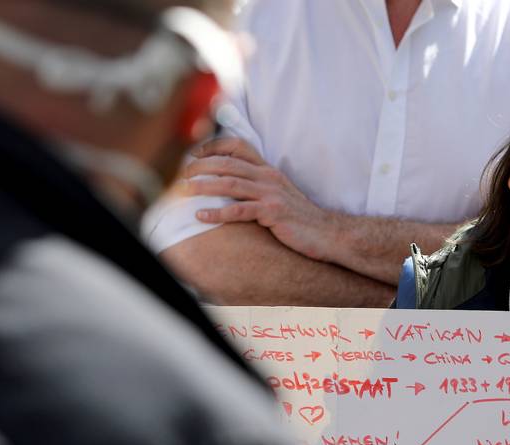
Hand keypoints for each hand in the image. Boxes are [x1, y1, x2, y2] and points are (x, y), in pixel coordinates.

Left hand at [180, 137, 335, 260]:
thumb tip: (234, 185)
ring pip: (230, 184)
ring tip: (184, 191)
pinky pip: (238, 210)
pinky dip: (217, 212)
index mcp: (269, 170)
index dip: (214, 147)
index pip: (239, 147)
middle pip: (228, 164)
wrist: (327, 233)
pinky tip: (201, 216)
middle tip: (181, 174)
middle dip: (201, 166)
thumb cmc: (301, 218)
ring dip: (204, 186)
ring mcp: (271, 194)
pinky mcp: (272, 213)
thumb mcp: (280, 194)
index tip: (195, 153)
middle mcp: (268, 178)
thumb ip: (260, 185)